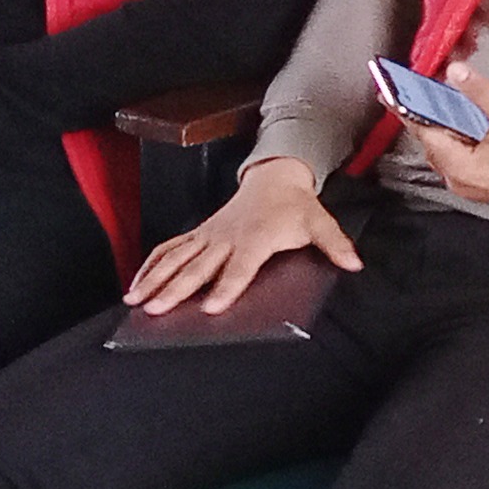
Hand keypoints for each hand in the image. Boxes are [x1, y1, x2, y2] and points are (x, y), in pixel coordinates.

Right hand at [124, 157, 360, 314]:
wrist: (273, 178)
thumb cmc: (295, 206)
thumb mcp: (320, 222)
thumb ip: (335, 244)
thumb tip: (354, 263)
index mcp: (254, 238)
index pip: (239, 268)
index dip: (226, 287)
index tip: (210, 308)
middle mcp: (226, 238)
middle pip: (198, 267)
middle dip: (176, 289)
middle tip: (157, 310)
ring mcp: (208, 235)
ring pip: (176, 258)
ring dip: (154, 278)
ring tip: (135, 300)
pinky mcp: (199, 234)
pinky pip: (170, 248)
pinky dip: (151, 264)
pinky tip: (136, 284)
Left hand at [404, 62, 488, 204]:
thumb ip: (479, 92)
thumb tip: (455, 71)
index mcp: (460, 166)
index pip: (424, 132)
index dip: (405, 110)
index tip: (388, 94)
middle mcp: (457, 179)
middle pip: (431, 140)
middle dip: (425, 114)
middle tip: (417, 89)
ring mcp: (466, 184)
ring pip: (443, 148)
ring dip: (441, 126)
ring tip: (440, 101)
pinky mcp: (475, 183)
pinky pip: (455, 156)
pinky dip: (454, 138)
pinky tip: (462, 123)